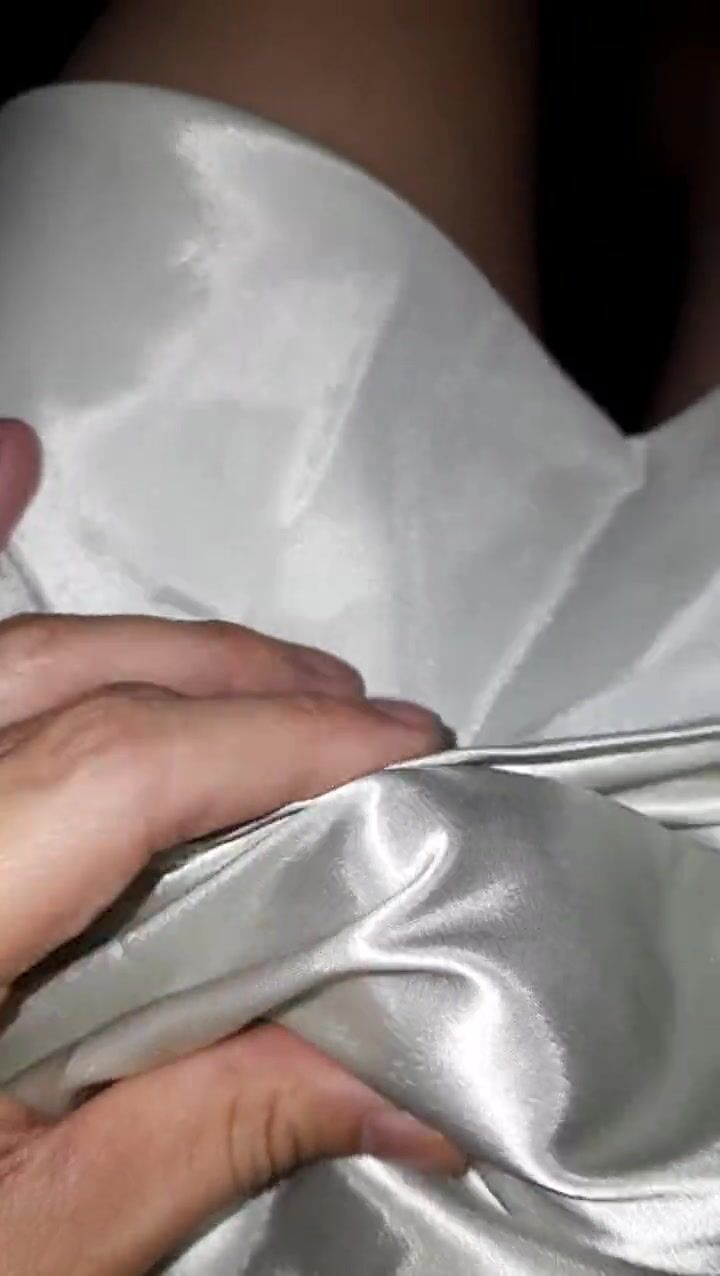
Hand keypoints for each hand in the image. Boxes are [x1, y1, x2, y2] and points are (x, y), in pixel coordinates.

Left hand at [0, 428, 462, 1275]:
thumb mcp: (41, 1240)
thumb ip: (217, 1133)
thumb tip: (414, 1091)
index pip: (114, 776)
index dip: (275, 744)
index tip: (401, 749)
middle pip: (67, 688)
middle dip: (236, 683)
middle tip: (360, 717)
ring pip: (12, 655)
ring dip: (152, 647)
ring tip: (271, 680)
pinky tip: (11, 457)